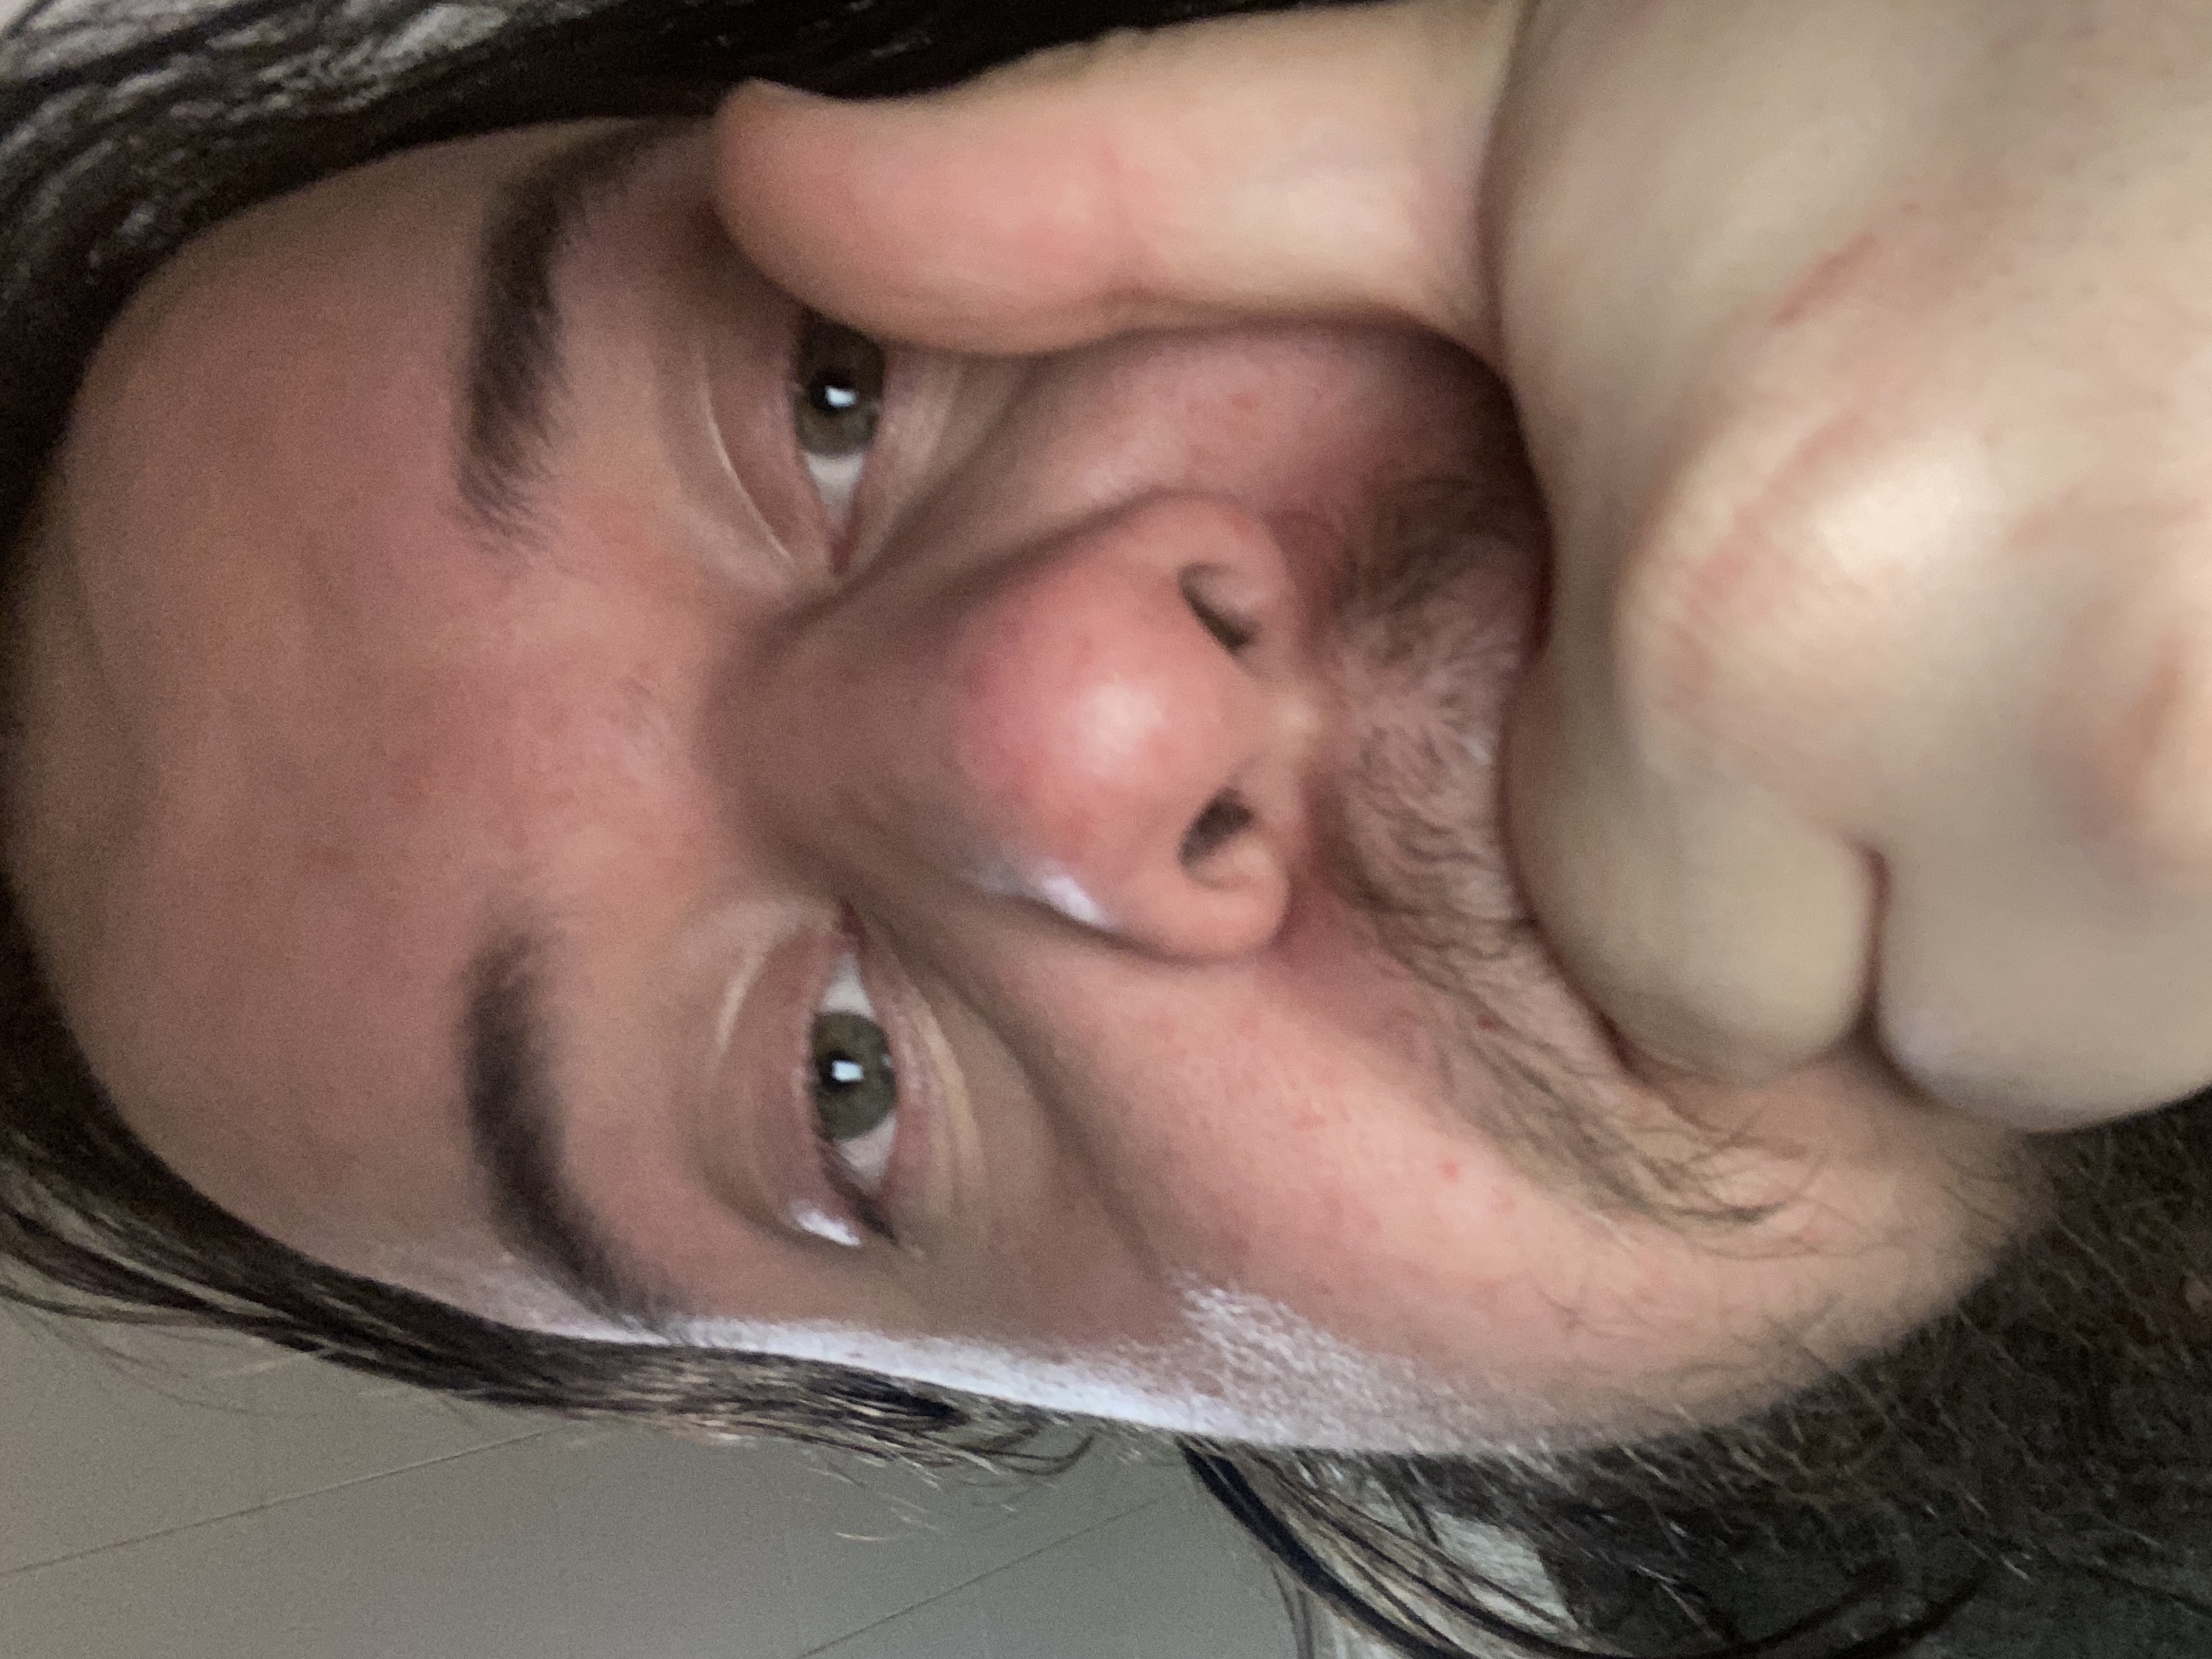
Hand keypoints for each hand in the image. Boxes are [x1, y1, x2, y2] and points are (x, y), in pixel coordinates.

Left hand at [713, 0, 2211, 1129]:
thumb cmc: (1955, 33)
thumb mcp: (1502, 104)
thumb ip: (1120, 189)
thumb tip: (778, 183)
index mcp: (1754, 620)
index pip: (1666, 946)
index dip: (1708, 795)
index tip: (1787, 600)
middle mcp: (2045, 752)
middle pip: (1882, 1014)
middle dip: (1899, 846)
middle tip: (1974, 560)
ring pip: (2089, 1011)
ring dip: (2082, 850)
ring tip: (2107, 560)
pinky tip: (2195, 611)